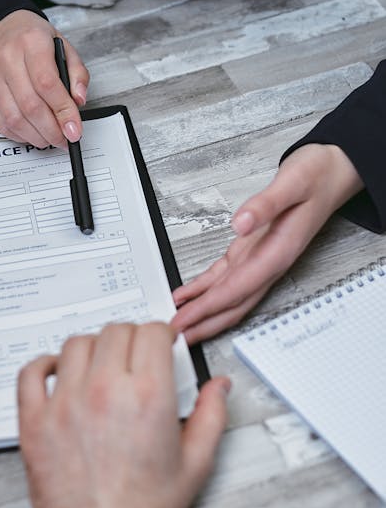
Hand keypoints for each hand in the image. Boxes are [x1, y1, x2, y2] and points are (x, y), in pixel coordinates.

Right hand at [0, 11, 88, 147]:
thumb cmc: (30, 36)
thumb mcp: (62, 45)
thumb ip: (77, 73)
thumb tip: (78, 100)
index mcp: (31, 43)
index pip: (48, 84)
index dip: (63, 112)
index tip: (74, 129)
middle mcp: (8, 60)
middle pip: (31, 106)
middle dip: (52, 130)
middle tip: (65, 138)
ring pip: (14, 119)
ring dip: (36, 136)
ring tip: (50, 138)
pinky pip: (0, 123)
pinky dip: (19, 135)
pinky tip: (32, 133)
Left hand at [18, 323, 228, 507]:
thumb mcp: (195, 463)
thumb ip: (211, 416)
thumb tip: (219, 385)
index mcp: (146, 395)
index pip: (150, 332)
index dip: (160, 333)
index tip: (160, 341)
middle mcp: (104, 390)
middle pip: (114, 332)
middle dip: (130, 337)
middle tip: (134, 355)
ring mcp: (64, 402)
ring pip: (76, 344)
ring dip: (92, 348)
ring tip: (100, 364)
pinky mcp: (35, 420)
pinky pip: (31, 373)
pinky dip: (43, 364)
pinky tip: (57, 371)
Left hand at [172, 143, 363, 343]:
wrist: (332, 173)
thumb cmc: (316, 177)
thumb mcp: (292, 183)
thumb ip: (266, 204)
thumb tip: (240, 223)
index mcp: (279, 252)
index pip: (238, 288)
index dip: (209, 307)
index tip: (187, 318)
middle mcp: (269, 261)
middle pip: (233, 303)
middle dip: (204, 321)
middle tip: (175, 334)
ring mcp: (260, 258)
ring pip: (229, 295)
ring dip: (204, 311)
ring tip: (179, 321)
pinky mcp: (252, 249)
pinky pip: (226, 276)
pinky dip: (205, 287)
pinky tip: (189, 294)